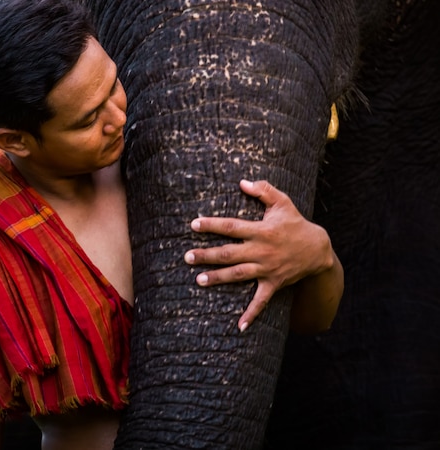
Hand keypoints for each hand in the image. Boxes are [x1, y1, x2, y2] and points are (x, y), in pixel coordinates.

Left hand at [184, 179, 337, 332]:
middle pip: (230, 253)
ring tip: (198, 280)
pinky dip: (251, 314)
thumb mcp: (283, 202)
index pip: (232, 227)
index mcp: (261, 230)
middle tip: (187, 256)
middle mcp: (262, 251)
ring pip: (238, 275)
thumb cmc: (296, 223)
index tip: (194, 224)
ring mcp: (267, 269)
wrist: (319, 250)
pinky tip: (238, 326)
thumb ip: (263, 190)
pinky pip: (261, 301)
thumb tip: (242, 182)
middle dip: (208, 255)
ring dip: (218, 278)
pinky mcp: (274, 284)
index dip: (212, 225)